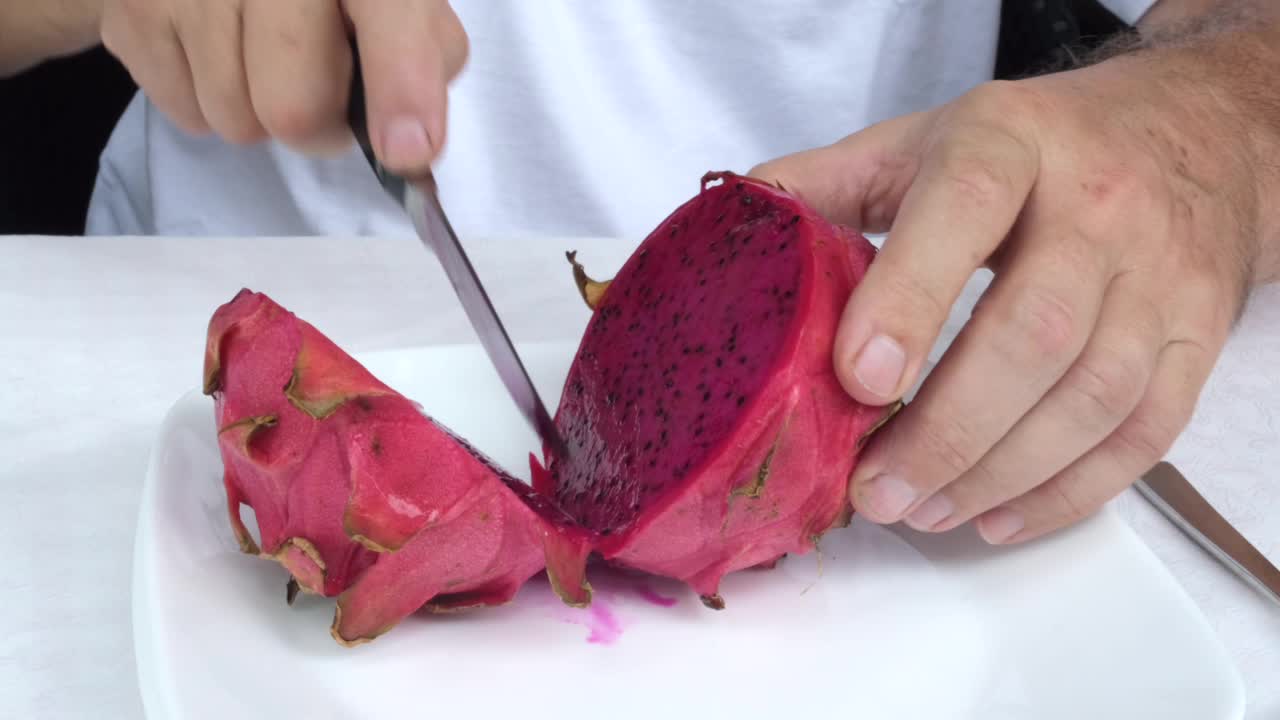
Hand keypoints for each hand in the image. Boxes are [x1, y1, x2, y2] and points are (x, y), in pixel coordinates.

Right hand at [100, 0, 467, 172]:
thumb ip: (425, 54)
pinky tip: (216, 50)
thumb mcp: (389, 1)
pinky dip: (208, 101)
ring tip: (260, 58)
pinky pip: (187, 114)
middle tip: (320, 90)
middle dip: (315, 126)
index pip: (389, 19)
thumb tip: (414, 137)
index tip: (408, 151)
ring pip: (236, 123)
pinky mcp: (135, 12)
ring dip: (258, 114)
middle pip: (294, 110)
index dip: (401, 88)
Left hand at [751, 54, 1273, 543]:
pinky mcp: (1199, 335)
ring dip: (998, 474)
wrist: (1190, 136)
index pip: (964, 208)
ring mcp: (1160, 275)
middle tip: (877, 491)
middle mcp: (1099, 205)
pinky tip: (996, 515)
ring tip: (922, 511)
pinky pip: (1145, 433)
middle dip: (948, 430)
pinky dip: (1068, 492)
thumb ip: (826, 184)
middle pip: (1035, 331)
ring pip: (1093, 396)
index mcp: (1009, 142)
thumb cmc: (1035, 148)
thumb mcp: (923, 141)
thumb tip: (730, 234)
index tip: (858, 380)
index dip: (909, 299)